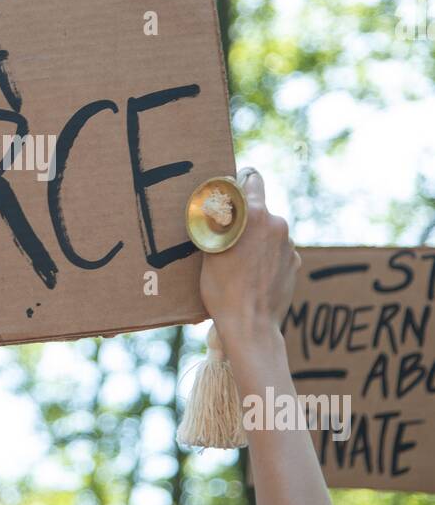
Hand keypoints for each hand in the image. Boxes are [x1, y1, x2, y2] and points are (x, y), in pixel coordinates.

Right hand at [199, 169, 299, 347]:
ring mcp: (289, 245)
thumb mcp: (209, 251)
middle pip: (260, 210)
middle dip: (246, 220)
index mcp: (254, 215)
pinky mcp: (295, 263)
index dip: (241, 182)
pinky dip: (268, 258)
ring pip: (269, 233)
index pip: (252, 179)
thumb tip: (218, 208)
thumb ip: (218, 224)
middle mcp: (277, 224)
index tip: (232, 191)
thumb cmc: (222, 289)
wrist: (250, 326)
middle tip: (227, 240)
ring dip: (258, 241)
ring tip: (241, 265)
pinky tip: (254, 276)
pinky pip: (278, 252)